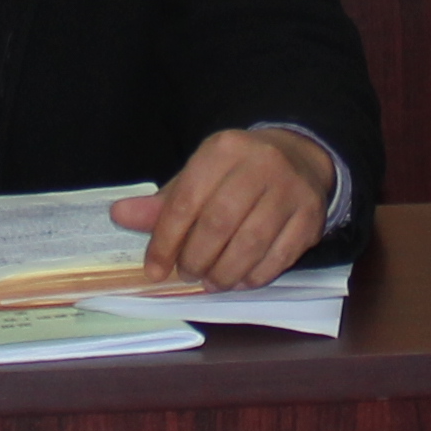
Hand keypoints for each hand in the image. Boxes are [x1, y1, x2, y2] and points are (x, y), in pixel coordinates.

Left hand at [115, 127, 337, 288]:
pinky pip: (279, 258)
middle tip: (187, 273)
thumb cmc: (236, 173)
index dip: (165, 241)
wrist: (298, 157)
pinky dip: (254, 277)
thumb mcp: (198, 176)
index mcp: (223, 150)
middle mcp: (260, 164)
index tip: (155, 270)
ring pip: (250, 245)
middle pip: (219, 224)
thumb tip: (120, 216)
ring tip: (210, 281)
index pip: (186, 201)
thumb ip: (163, 202)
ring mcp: (290, 190)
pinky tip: (239, 280)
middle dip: (196, 258)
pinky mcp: (311, 217)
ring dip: (224, 273)